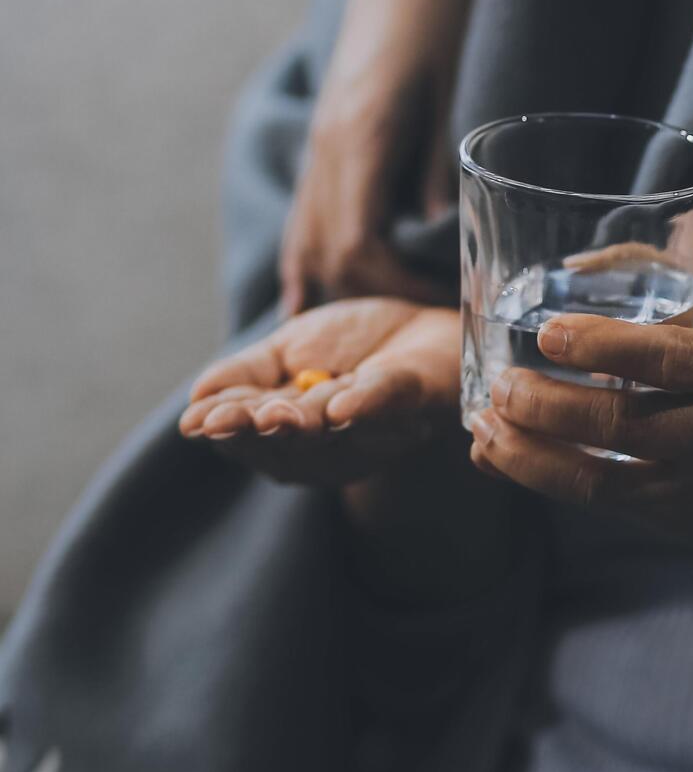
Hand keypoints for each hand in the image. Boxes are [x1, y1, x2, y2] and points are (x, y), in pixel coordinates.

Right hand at [180, 299, 460, 486]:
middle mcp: (331, 445)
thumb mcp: (284, 353)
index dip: (225, 429)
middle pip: (285, 445)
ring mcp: (373, 429)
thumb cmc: (350, 348)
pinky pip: (384, 406)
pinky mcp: (410, 402)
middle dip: (255, 431)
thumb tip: (196, 398)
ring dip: (300, 424)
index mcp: (293, 434)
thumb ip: (243, 375)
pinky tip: (338, 411)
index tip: (196, 423)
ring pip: (329, 432)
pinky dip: (362, 408)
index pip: (250, 435)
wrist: (418, 325)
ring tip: (273, 414)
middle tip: (226, 421)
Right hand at [278, 0, 471, 313]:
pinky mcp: (326, 145)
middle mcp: (327, 152)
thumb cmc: (443, 12)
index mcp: (359, 140)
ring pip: (307, 246)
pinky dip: (314, 270)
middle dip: (372, 307)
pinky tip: (318, 306)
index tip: (445, 309)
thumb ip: (441, 167)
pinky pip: (307, 223)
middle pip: (327, 260)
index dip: (398, 291)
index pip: (360, 249)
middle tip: (424, 334)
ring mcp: (319, 149)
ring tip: (375, 339)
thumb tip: (440, 238)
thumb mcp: (456, 91)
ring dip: (338, 297)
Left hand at [469, 268, 692, 548]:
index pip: (668, 360)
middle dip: (551, 409)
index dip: (605, 348)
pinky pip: (605, 505)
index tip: (549, 334)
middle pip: (626, 426)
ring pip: (604, 481)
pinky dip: (548, 480)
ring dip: (533, 458)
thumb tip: (568, 266)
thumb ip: (659, 273)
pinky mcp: (681, 518)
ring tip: (483, 430)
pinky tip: (505, 456)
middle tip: (501, 387)